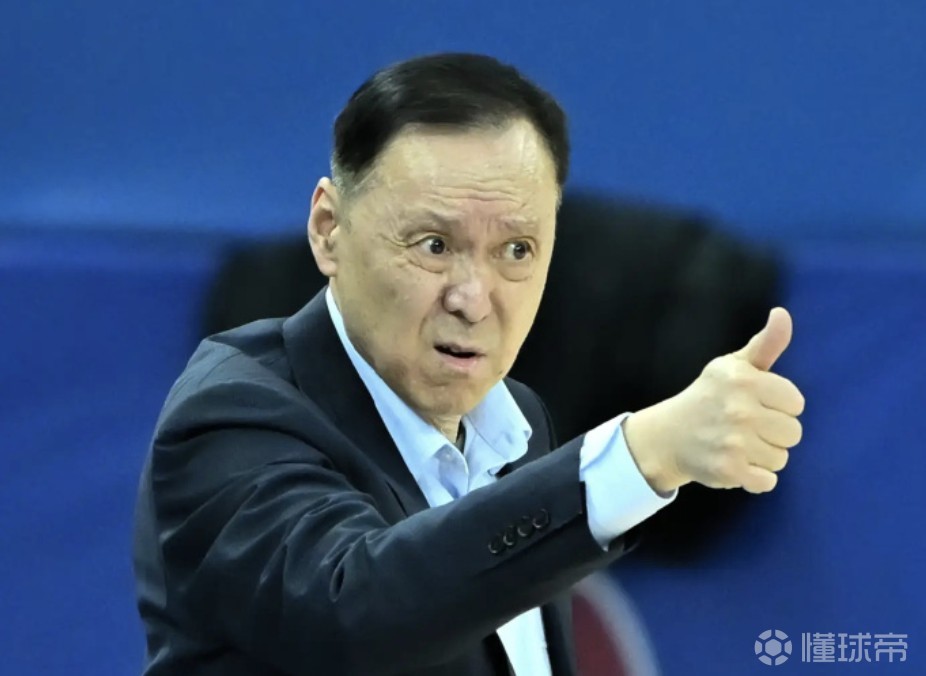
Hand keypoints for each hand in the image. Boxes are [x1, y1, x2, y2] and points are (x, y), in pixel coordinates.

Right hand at [623, 308, 804, 493]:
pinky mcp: (729, 469)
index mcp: (744, 379)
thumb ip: (765, 344)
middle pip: (793, 432)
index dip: (778, 406)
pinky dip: (756, 478)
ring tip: (738, 445)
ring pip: (781, 458)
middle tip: (745, 428)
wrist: (667, 436)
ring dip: (763, 456)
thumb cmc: (709, 397)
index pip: (796, 403)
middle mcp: (739, 409)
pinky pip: (768, 481)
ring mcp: (734, 441)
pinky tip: (737, 465)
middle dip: (773, 433)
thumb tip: (782, 314)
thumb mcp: (733, 366)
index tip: (754, 405)